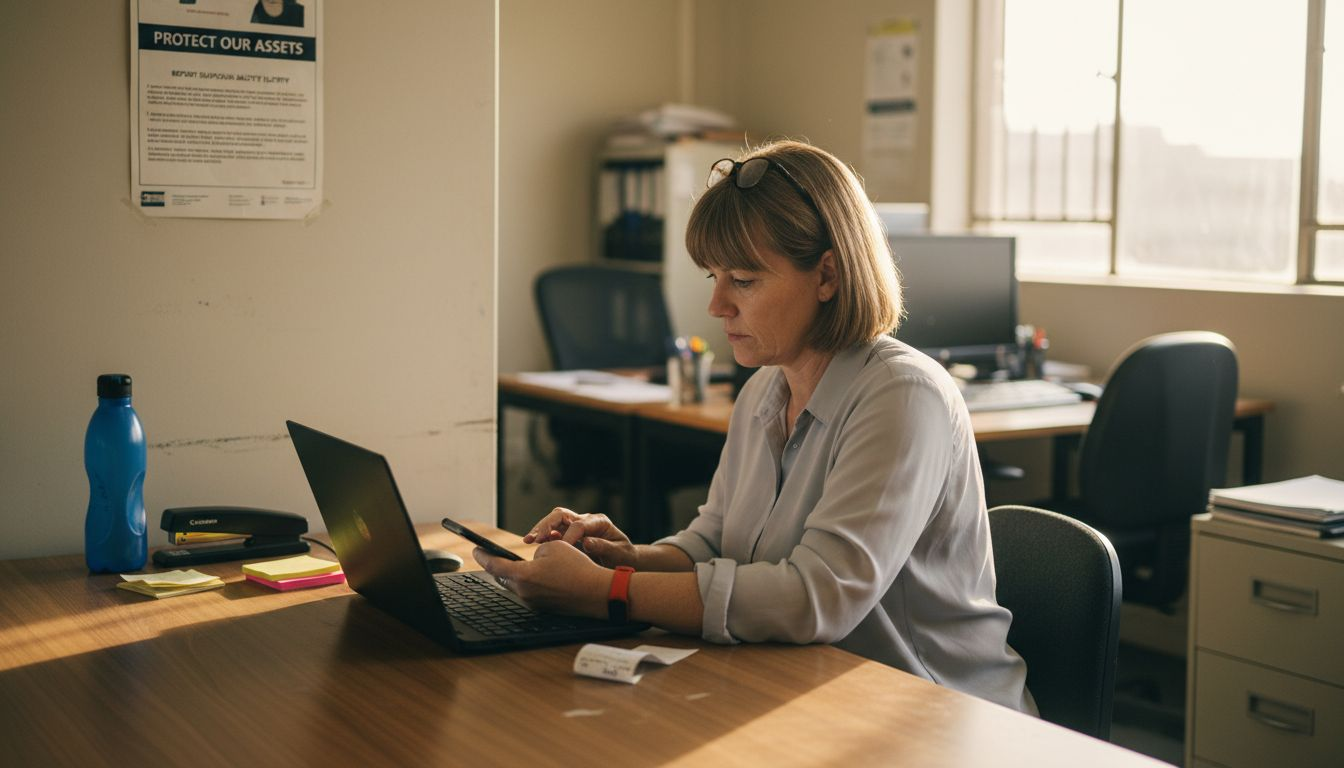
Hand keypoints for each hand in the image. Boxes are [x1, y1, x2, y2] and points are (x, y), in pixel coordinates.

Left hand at [473, 540, 608, 617]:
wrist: (597, 593)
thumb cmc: (577, 568)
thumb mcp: (553, 546)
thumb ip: (536, 551)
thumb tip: (534, 561)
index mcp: (523, 576)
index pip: (494, 566)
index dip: (483, 556)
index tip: (477, 550)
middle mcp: (524, 592)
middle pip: (504, 577)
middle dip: (501, 566)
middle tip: (497, 556)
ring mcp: (534, 603)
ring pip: (519, 585)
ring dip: (519, 574)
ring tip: (526, 563)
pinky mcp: (544, 608)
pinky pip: (531, 592)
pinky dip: (533, 582)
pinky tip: (544, 576)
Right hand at [523, 507, 637, 568]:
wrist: (625, 559)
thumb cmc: (623, 556)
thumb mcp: (618, 553)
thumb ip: (603, 547)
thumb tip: (587, 542)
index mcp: (599, 522)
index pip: (579, 525)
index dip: (569, 536)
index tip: (561, 550)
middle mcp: (586, 520)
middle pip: (562, 515)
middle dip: (547, 525)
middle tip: (535, 538)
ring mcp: (577, 525)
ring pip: (554, 520)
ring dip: (540, 529)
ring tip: (528, 539)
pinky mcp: (570, 533)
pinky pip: (554, 530)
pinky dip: (543, 536)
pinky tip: (534, 543)